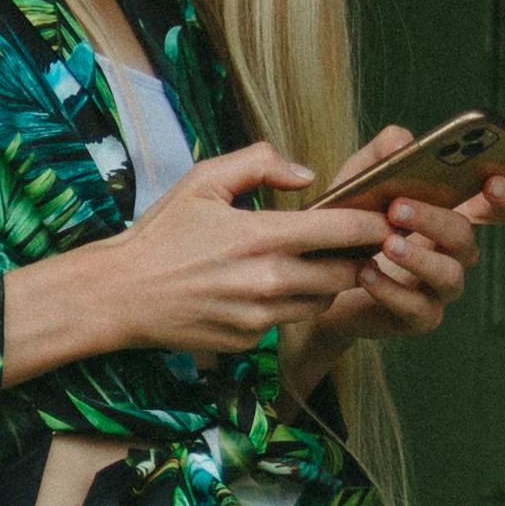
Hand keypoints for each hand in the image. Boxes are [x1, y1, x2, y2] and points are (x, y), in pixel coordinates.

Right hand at [9, 139, 398, 380]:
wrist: (119, 294)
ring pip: (321, 301)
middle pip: (345, 273)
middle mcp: (269, 281)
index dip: (373, 224)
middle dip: (355, 258)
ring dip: (325, 283)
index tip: (385, 217)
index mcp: (262, 236)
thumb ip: (260, 163)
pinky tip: (266, 289)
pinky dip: (288, 306)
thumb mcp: (203, 181)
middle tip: (352, 244)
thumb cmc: (161, 234)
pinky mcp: (249, 341)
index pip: (343, 231)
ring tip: (309, 264)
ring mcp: (261, 317)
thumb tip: (307, 175)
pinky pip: (287, 322)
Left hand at [288, 161, 504, 384]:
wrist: (320, 279)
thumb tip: (401, 139)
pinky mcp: (420, 316)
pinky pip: (417, 308)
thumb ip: (379, 155)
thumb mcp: (359, 181)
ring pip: (450, 275)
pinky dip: (391, 291)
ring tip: (385, 243)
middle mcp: (455, 252)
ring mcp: (441, 287)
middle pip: (466, 236)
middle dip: (436, 219)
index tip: (491, 182)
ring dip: (418, 258)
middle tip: (398, 207)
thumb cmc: (352, 223)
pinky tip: (366, 273)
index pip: (501, 207)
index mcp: (454, 214)